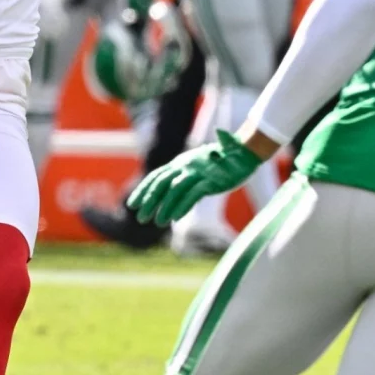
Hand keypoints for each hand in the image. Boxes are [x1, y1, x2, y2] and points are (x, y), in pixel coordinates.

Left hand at [128, 130, 263, 225]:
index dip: (143, 190)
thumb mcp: (197, 166)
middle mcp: (186, 165)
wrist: (243, 152)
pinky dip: (183, 205)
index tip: (131, 204)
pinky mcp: (211, 180)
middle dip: (149, 200)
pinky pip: (194, 194)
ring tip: (156, 222)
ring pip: (175, 190)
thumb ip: (184, 177)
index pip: (156, 176)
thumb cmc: (220, 161)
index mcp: (180, 162)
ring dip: (165, 206)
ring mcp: (198, 172)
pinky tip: (175, 218)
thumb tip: (170, 194)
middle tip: (139, 217)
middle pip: (162, 183)